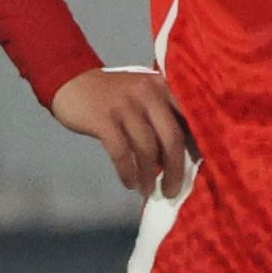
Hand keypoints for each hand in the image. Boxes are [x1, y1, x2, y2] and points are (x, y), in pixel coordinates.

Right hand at [52, 68, 196, 197]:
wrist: (72, 82)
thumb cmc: (115, 96)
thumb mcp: (145, 94)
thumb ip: (164, 115)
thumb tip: (182, 157)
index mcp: (164, 87)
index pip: (190, 118)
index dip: (198, 146)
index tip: (200, 170)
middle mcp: (148, 93)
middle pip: (171, 137)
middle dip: (175, 169)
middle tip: (172, 190)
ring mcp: (125, 105)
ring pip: (147, 148)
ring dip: (148, 175)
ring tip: (147, 190)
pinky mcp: (103, 119)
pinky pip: (121, 152)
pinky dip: (127, 171)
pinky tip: (130, 183)